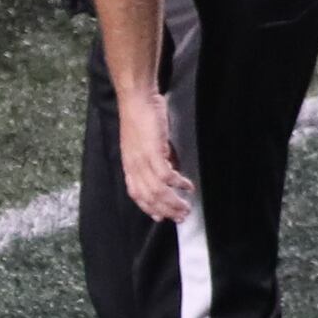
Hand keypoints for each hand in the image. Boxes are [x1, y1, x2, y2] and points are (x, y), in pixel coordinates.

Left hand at [119, 94, 194, 222]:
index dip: (148, 207)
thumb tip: (171, 175)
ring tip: (186, 208)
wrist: (137, 99)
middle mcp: (133, 165)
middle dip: (165, 210)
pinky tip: (187, 186)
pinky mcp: (152, 151)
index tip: (160, 218)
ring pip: (156, 191)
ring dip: (172, 202)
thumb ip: (157, 160)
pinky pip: (165, 175)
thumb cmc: (143, 117)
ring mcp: (141, 159)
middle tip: (180, 217)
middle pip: (148, 197)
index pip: (136, 193)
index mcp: (130, 164)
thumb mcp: (146, 144)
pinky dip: (177, 183)